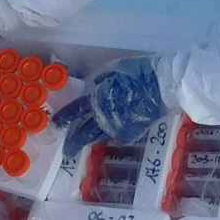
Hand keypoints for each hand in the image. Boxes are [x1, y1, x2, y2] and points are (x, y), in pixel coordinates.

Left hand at [52, 55, 168, 156]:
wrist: (162, 86)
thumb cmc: (140, 73)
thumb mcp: (116, 69)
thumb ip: (103, 80)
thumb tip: (95, 86)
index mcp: (98, 97)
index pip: (76, 110)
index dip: (65, 117)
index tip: (57, 123)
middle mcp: (104, 115)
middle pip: (84, 132)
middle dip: (73, 142)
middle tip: (66, 151)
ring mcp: (117, 126)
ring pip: (98, 137)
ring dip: (89, 142)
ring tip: (83, 146)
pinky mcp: (130, 133)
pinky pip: (117, 136)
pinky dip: (113, 134)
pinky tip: (113, 134)